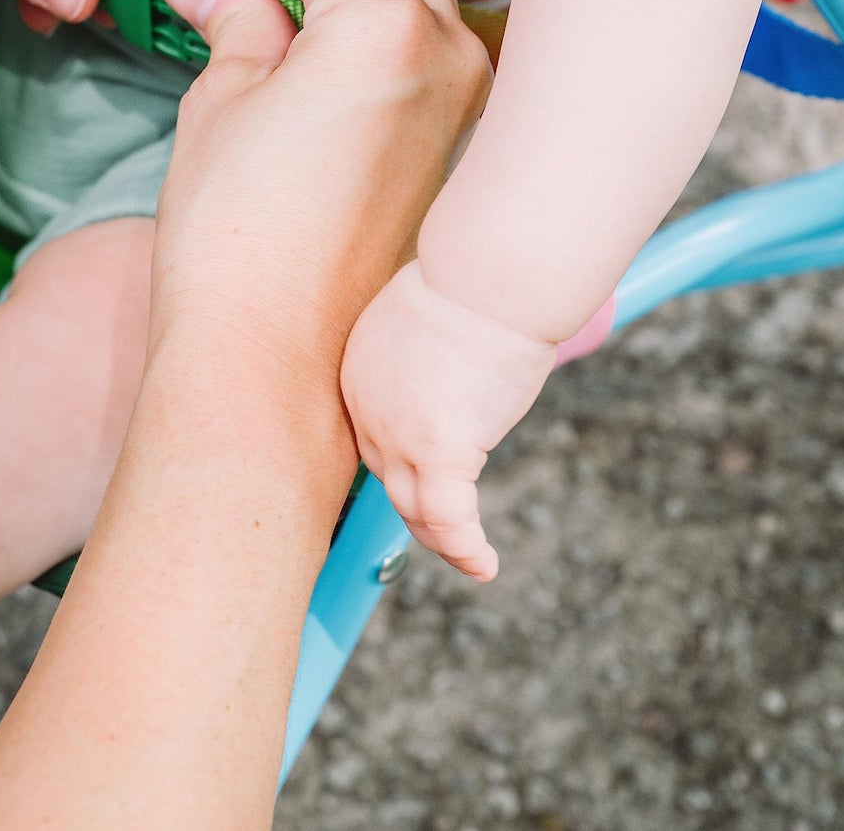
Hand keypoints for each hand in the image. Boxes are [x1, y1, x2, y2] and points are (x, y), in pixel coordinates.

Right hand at [155, 0, 490, 400]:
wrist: (274, 362)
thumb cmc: (235, 239)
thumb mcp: (221, 103)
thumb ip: (232, 22)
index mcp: (384, 26)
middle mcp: (450, 56)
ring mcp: (471, 113)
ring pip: (420, 8)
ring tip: (283, 25)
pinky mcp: (465, 161)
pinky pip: (435, 66)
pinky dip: (387, 48)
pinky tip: (329, 74)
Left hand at [340, 261, 556, 581]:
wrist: (485, 276)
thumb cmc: (473, 282)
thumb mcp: (427, 318)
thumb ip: (423, 351)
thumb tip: (451, 360)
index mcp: (358, 373)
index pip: (371, 437)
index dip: (398, 466)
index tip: (424, 482)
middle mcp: (367, 409)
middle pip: (389, 475)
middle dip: (418, 506)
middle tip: (448, 529)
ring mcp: (399, 434)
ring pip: (414, 506)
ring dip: (441, 537)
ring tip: (468, 555)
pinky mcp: (440, 451)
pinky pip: (448, 519)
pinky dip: (464, 549)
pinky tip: (484, 566)